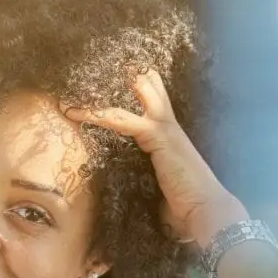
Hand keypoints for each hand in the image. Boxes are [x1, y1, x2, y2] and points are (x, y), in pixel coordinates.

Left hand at [61, 69, 247, 245]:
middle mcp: (168, 125)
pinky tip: (75, 112)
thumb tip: (124, 188)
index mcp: (168, 135)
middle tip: (94, 66)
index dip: (134, 86)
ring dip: (102, 91)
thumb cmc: (184, 204)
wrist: (205, 212)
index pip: (153, 98)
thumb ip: (143, 177)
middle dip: (124, 73)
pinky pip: (121, 119)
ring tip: (72, 89)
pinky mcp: (158, 135)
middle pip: (148, 85)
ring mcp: (165, 127)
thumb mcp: (158, 185)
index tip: (108, 83)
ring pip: (134, 92)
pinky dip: (97, 114)